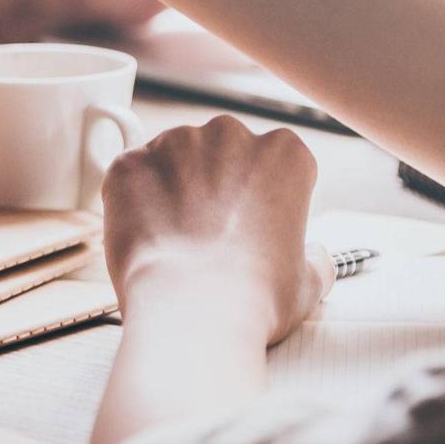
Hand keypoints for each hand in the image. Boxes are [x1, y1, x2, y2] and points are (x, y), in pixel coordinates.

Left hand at [100, 116, 334, 346]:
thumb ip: (316, 259)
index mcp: (284, 154)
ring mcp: (173, 143)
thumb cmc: (255, 299)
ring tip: (175, 239)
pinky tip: (144, 236)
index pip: (274, 161)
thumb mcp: (309, 284)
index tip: (252, 226)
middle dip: (216, 184)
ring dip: (173, 187)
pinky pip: (131, 174)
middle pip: (222, 152)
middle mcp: (229, 134)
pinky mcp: (129, 162)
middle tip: (210, 234)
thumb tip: (315, 256)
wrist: (191, 309)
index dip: (262, 196)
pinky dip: (133, 200)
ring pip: (172, 157)